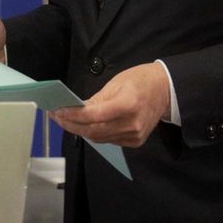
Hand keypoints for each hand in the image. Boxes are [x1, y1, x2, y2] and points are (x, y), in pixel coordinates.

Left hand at [50, 62, 170, 147]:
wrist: (165, 90)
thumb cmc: (140, 81)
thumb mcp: (116, 83)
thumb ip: (96, 99)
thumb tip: (76, 109)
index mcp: (128, 104)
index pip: (94, 116)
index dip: (73, 116)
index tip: (58, 111)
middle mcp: (132, 123)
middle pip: (94, 131)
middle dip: (71, 125)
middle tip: (57, 117)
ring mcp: (135, 135)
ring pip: (99, 138)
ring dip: (80, 130)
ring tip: (66, 120)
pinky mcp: (136, 141)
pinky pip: (109, 140)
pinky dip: (95, 134)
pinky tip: (85, 126)